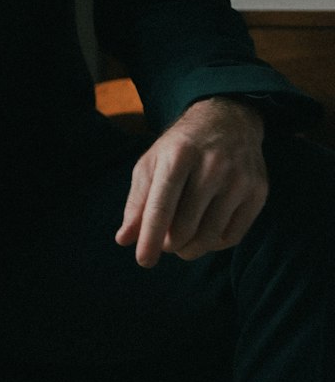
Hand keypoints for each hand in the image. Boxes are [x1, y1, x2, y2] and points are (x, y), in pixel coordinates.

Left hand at [115, 96, 267, 267]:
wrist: (228, 120)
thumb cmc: (181, 146)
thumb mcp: (152, 162)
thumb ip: (137, 201)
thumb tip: (124, 240)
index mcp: (179, 154)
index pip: (162, 206)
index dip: (150, 237)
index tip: (144, 261)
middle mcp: (212, 165)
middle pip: (185, 227)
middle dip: (169, 243)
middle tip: (165, 241)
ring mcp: (238, 179)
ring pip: (209, 236)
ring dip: (190, 248)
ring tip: (181, 242)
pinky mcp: (258, 191)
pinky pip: (232, 236)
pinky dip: (213, 244)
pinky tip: (205, 232)